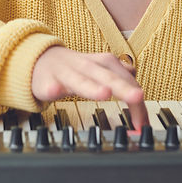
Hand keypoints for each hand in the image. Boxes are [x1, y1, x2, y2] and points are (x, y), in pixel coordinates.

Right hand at [32, 46, 147, 128]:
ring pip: (80, 80)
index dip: (136, 101)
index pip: (126, 80)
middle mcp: (87, 67)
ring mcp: (66, 73)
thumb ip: (121, 78)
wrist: (39, 59)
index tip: (143, 123)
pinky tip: (55, 91)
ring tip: (104, 93)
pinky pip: (49, 86)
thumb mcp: (101, 69)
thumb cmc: (74, 68)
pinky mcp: (46, 82)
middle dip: (123, 87)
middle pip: (107, 77)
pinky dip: (52, 88)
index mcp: (103, 64)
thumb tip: (140, 89)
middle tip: (137, 97)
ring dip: (92, 86)